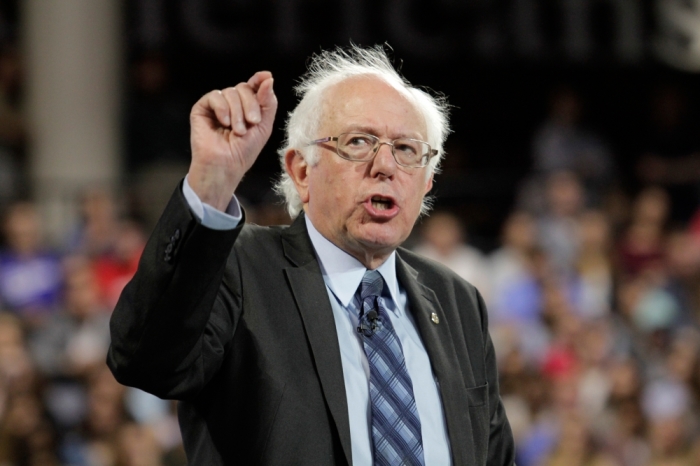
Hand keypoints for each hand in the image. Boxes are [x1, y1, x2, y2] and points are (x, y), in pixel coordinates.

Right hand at [188, 72, 276, 210]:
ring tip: (238, 131)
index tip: (266, 77)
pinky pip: (215, 96)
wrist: (226, 165)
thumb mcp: (264, 126)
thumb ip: (268, 102)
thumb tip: (268, 78)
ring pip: (230, 92)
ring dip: (238, 112)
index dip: (259, 80)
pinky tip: (225, 123)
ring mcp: (217, 105)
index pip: (253, 86)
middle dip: (251, 105)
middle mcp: (232, 103)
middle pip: (244, 88)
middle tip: (253, 123)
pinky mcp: (202, 109)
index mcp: (247, 106)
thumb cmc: (244, 151)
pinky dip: (223, 108)